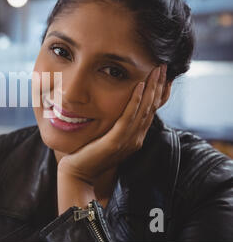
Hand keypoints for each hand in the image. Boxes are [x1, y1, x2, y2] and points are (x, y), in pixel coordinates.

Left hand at [58, 64, 167, 184]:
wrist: (77, 175)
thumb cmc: (87, 154)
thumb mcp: (105, 137)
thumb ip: (114, 126)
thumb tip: (113, 108)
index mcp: (134, 137)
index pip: (150, 110)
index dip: (157, 92)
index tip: (160, 74)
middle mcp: (135, 138)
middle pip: (152, 108)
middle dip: (158, 85)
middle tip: (163, 66)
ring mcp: (127, 141)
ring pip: (144, 110)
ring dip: (151, 88)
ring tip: (155, 70)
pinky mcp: (115, 142)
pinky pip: (128, 118)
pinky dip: (135, 101)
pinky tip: (139, 86)